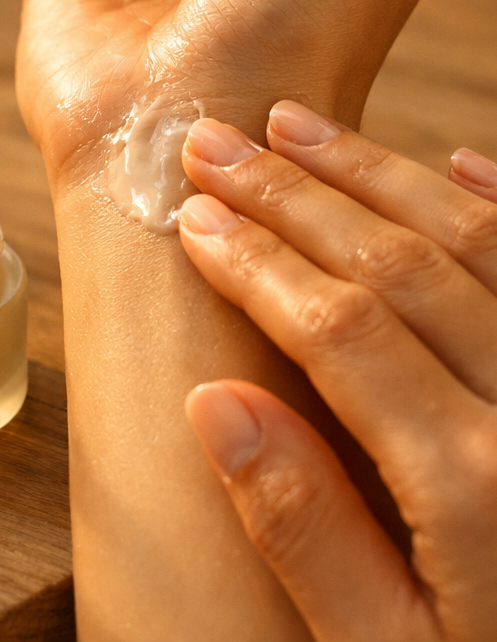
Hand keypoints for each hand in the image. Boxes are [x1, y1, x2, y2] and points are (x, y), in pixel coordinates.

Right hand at [179, 101, 496, 640]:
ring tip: (297, 129)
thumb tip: (214, 404)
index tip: (194, 213)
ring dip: (377, 173)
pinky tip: (454, 159)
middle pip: (397, 266)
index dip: (256, 262)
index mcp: (474, 486)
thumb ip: (306, 532)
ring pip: (475, 242)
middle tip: (216, 142)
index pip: (339, 330)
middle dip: (292, 195)